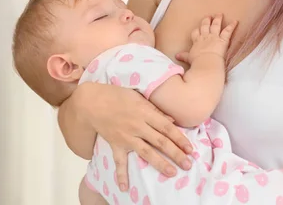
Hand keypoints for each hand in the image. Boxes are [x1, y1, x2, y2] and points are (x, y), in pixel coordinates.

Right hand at [79, 82, 193, 191]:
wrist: (92, 102)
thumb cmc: (117, 95)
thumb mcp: (138, 97)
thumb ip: (155, 110)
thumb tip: (172, 120)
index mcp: (145, 112)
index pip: (167, 128)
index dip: (180, 138)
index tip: (190, 149)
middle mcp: (138, 126)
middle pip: (160, 142)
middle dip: (176, 154)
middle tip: (188, 164)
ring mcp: (126, 137)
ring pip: (146, 152)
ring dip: (160, 163)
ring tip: (172, 172)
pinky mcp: (115, 144)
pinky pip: (119, 162)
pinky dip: (122, 175)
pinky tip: (125, 187)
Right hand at [176, 14, 236, 63]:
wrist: (206, 63)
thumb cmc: (197, 62)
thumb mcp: (188, 58)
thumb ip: (183, 56)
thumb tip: (176, 56)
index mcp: (197, 41)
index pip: (195, 33)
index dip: (197, 30)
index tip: (198, 28)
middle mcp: (205, 37)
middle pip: (205, 26)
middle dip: (206, 21)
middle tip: (208, 16)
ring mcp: (214, 37)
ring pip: (216, 26)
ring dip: (217, 20)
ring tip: (219, 14)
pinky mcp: (223, 40)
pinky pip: (228, 31)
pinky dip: (232, 26)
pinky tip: (236, 21)